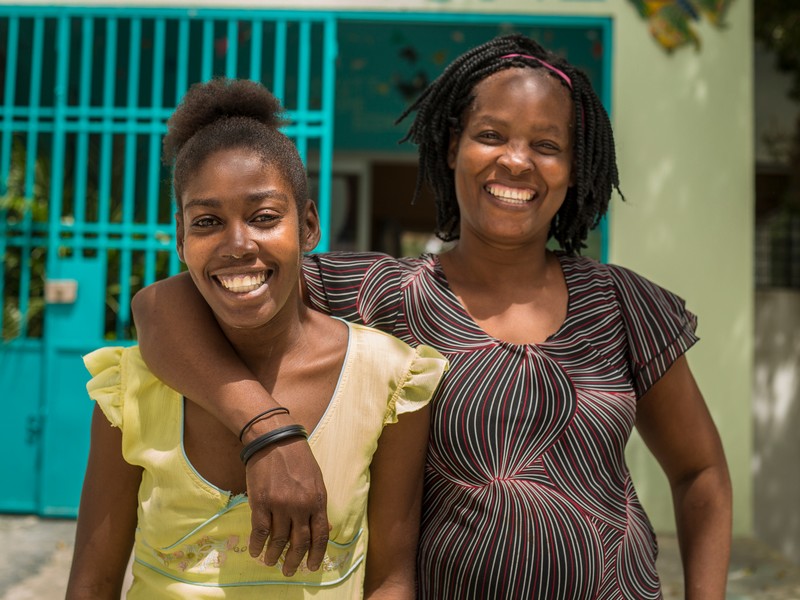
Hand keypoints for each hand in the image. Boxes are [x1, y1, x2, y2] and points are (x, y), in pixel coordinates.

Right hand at [245, 437, 328, 575]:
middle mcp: (300, 506)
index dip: (316, 554)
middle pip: (300, 542)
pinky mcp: (261, 502)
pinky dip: (257, 545)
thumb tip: (326, 528)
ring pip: (279, 540)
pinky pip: (259, 531)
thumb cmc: (297, 458)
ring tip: (271, 562)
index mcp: (317, 500)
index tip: (311, 566)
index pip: (320, 535)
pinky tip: (256, 551)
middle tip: (289, 571)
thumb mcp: (316, 480)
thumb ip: (318, 505)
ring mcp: (280, 505)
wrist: (274, 439)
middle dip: (295, 561)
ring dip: (274, 555)